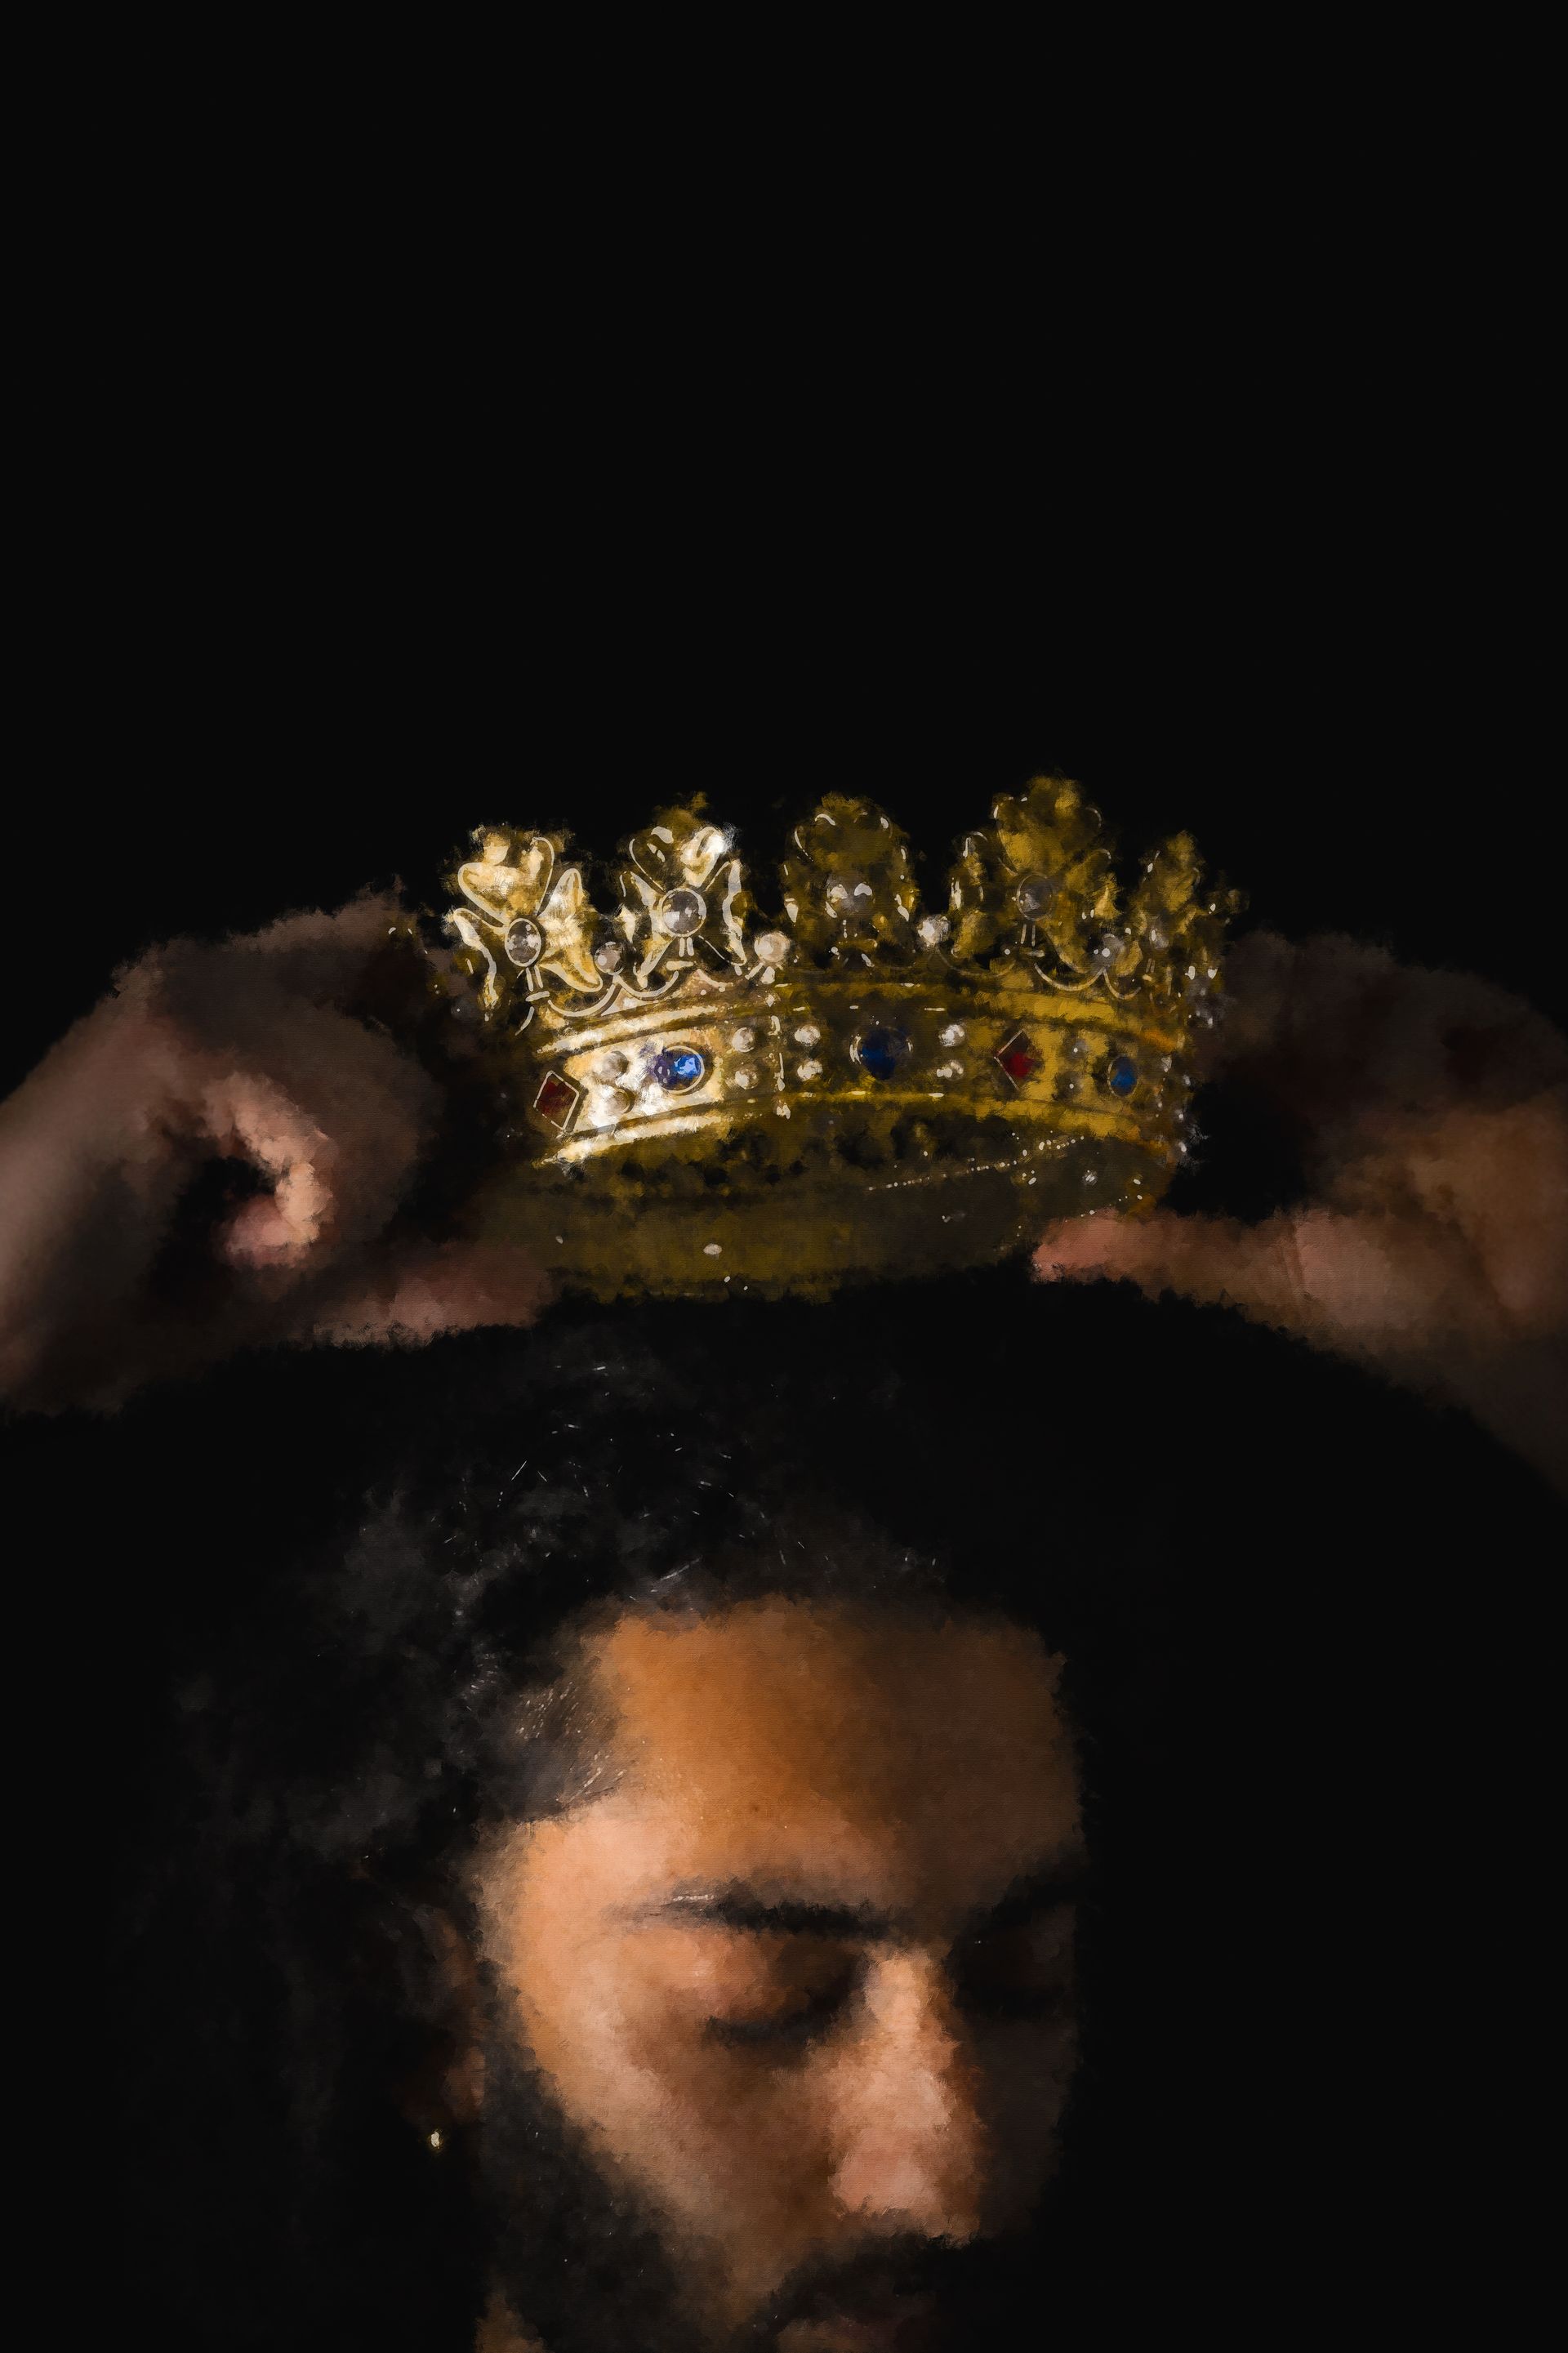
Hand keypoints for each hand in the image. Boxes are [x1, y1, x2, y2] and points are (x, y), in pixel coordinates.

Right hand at [0, 895, 553, 1411]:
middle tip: (249, 1240)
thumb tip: (538, 1278)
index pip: (401, 959)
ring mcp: (205, 987)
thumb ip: (403, 1272)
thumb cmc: (100, 1304)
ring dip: (325, 1225)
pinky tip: (202, 1243)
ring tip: (219, 1244)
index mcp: (252, 998)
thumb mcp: (288, 1290)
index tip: (445, 1137)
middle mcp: (231, 963)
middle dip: (366, 1196)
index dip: (444, 1036)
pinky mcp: (181, 1036)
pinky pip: (342, 1147)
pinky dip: (295, 1233)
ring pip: (396, 1112)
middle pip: (424, 1073)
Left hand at [1032, 930, 1567, 1490]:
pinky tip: (1404, 1073)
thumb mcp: (1270, 1277)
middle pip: (1281, 985)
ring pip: (1348, 969)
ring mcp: (1427, 1050)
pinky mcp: (1499, 1040)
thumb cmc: (1409, 1312)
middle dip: (1242, 986)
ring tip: (1304, 1035)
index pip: (1226, 1041)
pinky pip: (1438, 990)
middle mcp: (1356, 1073)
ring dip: (1317, 993)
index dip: (1184, 1019)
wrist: (1543, 1322)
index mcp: (1301, 1121)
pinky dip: (1409, 1016)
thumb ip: (1165, 1250)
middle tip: (1215, 1008)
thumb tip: (1039, 1254)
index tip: (1135, 1011)